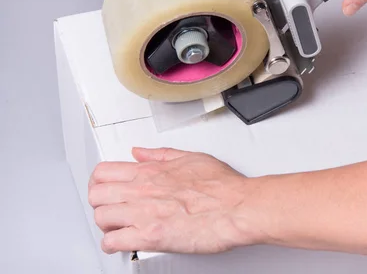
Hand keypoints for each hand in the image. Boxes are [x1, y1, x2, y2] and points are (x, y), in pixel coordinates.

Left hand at [88, 147, 257, 254]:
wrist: (237, 207)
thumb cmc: (223, 187)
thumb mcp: (191, 158)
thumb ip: (160, 155)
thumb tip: (140, 152)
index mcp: (151, 171)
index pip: (104, 171)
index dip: (99, 181)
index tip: (104, 187)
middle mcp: (142, 190)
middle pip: (96, 194)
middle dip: (100, 202)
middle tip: (109, 208)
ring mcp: (143, 213)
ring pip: (100, 217)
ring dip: (105, 224)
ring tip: (116, 227)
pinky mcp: (149, 236)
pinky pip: (113, 242)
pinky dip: (112, 245)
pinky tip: (120, 244)